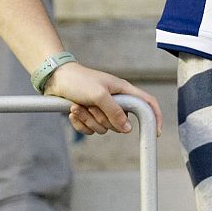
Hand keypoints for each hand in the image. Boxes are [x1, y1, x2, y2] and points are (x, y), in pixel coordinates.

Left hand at [43, 61, 163, 135]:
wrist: (56, 78)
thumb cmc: (79, 80)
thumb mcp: (99, 95)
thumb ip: (115, 112)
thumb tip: (127, 129)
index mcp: (123, 91)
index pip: (147, 103)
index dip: (154, 116)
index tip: (156, 132)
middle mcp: (115, 101)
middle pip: (121, 123)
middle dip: (103, 119)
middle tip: (91, 105)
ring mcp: (102, 109)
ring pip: (104, 128)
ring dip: (88, 119)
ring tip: (78, 106)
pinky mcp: (89, 115)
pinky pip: (91, 130)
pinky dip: (80, 123)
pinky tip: (73, 112)